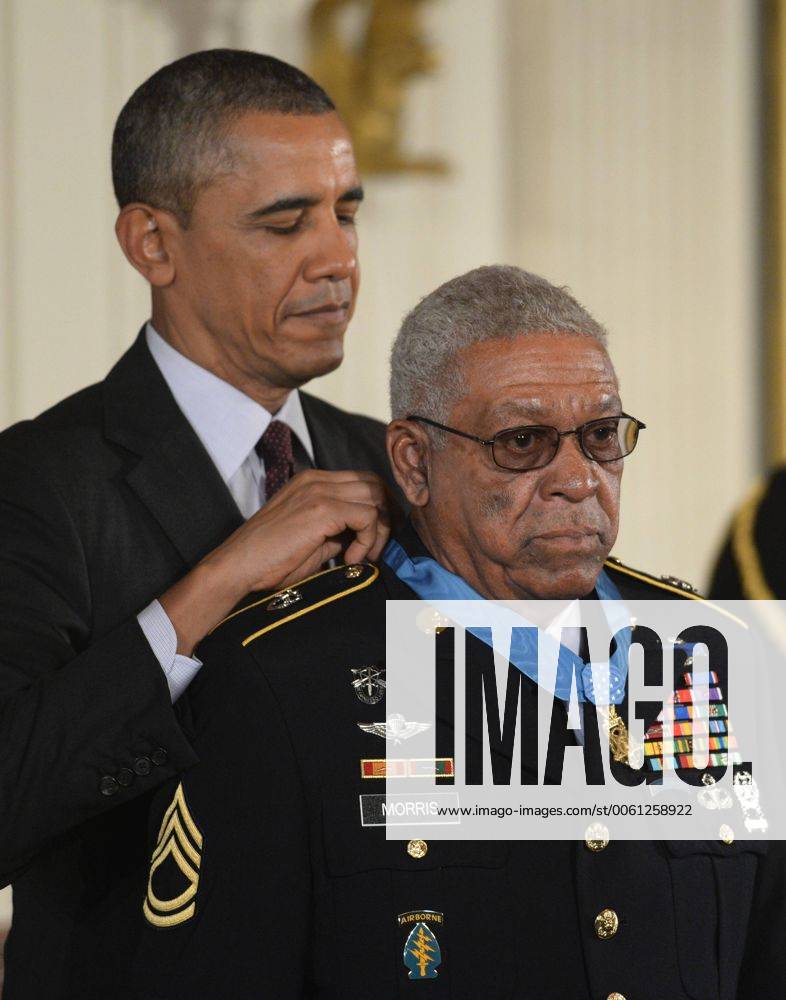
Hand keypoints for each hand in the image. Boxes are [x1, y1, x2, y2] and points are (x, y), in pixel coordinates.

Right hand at [159, 470, 390, 653]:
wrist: (237, 567)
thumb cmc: (269, 560)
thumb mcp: (313, 540)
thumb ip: (338, 530)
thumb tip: (364, 538)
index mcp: (312, 482)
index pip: (363, 482)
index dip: (378, 511)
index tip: (374, 542)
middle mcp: (317, 479)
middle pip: (374, 484)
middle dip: (386, 518)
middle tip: (375, 550)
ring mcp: (319, 491)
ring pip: (375, 498)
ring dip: (377, 531)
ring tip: (360, 557)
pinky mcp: (322, 508)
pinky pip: (367, 516)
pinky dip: (367, 540)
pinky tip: (349, 559)